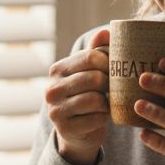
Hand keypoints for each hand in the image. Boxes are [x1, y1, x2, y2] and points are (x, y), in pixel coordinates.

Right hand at [45, 27, 109, 164]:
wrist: (78, 133)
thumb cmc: (88, 97)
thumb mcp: (90, 72)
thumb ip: (97, 51)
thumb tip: (106, 31)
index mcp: (58, 69)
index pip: (91, 57)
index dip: (109, 63)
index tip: (113, 71)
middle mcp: (52, 89)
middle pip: (94, 78)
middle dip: (109, 85)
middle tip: (111, 90)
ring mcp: (56, 110)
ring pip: (94, 99)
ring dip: (106, 103)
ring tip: (105, 104)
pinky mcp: (65, 128)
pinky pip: (96, 119)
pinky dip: (103, 118)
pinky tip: (100, 118)